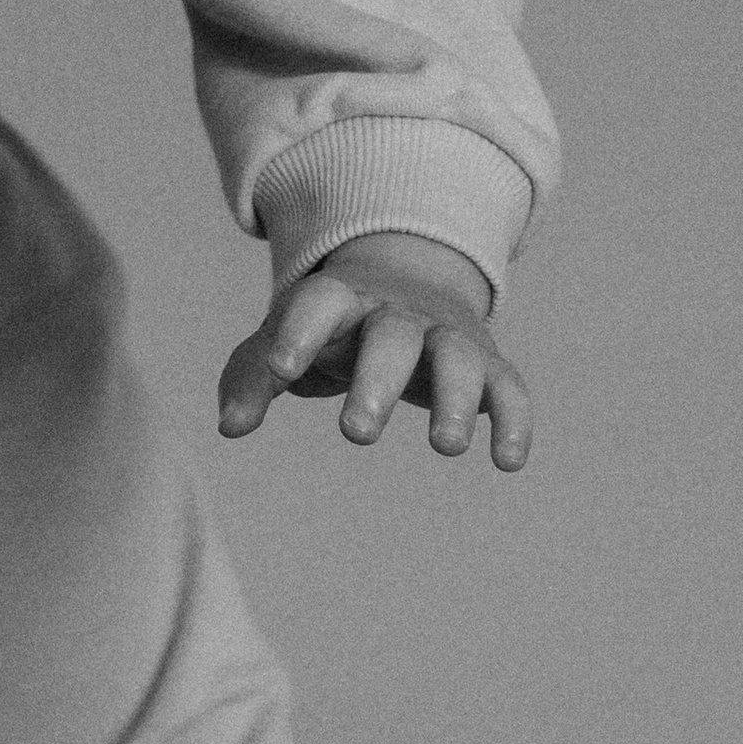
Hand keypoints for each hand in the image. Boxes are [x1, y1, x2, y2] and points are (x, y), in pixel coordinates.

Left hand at [217, 230, 531, 468]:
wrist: (408, 283)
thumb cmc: (332, 327)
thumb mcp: (287, 341)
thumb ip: (254, 377)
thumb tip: (230, 426)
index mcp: (341, 299)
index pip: (319, 303)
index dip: (299, 332)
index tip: (281, 369)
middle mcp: (398, 313)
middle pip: (392, 337)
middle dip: (377, 381)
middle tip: (355, 434)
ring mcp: (446, 336)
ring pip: (458, 358)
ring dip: (455, 399)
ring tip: (445, 447)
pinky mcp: (487, 364)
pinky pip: (509, 387)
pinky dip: (512, 420)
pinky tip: (507, 461)